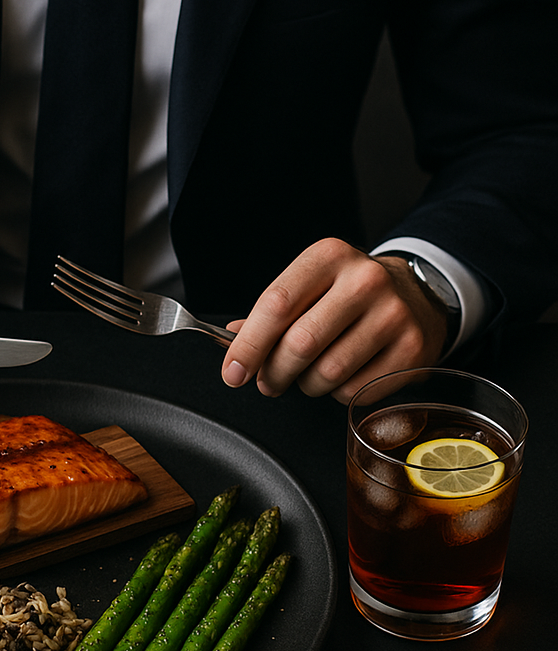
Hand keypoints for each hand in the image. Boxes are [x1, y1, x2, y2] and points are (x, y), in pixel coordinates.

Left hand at [220, 238, 448, 402]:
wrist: (416, 293)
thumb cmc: (348, 294)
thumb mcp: (310, 286)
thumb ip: (272, 313)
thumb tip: (233, 341)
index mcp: (329, 257)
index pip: (277, 305)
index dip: (249, 345)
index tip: (233, 372)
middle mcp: (364, 280)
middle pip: (300, 344)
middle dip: (273, 373)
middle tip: (267, 382)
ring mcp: (393, 314)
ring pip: (327, 373)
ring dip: (306, 385)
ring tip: (309, 375)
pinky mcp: (411, 348)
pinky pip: (355, 391)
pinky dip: (338, 393)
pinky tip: (344, 375)